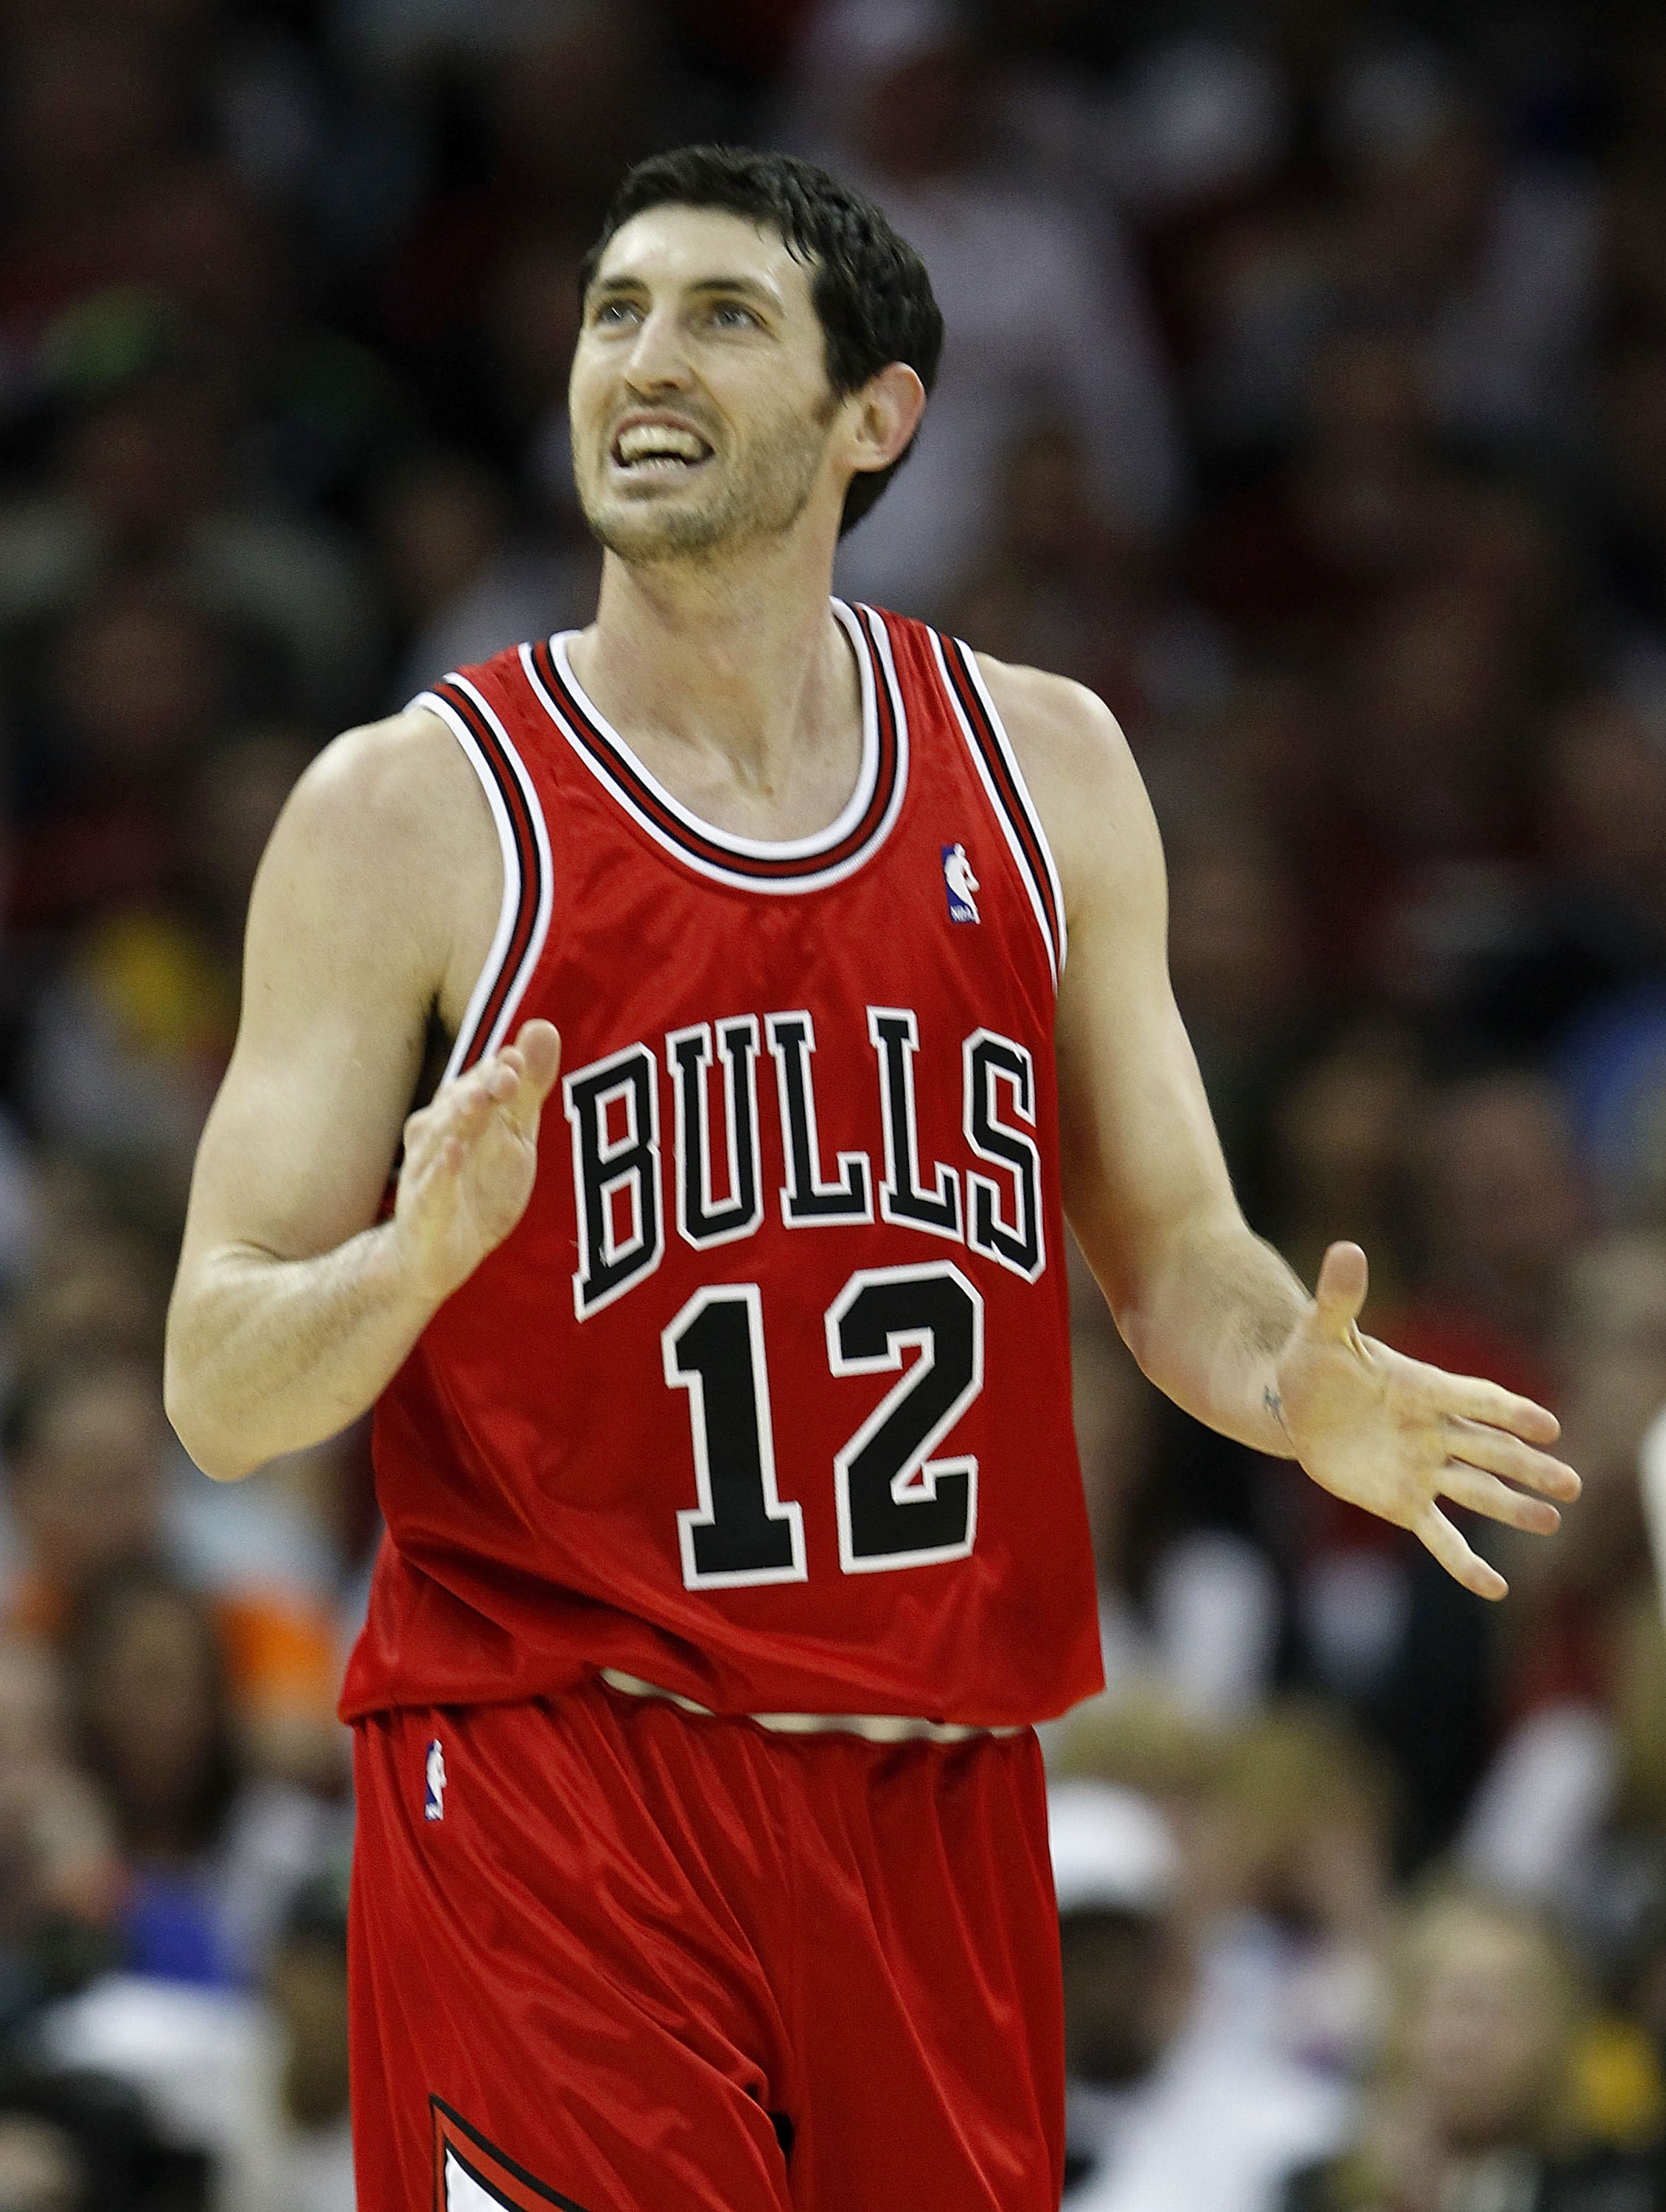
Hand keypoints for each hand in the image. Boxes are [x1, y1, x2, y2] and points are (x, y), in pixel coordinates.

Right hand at [392, 1020, 561, 1304]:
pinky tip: (454, 1153)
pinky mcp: (424, 1209)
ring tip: (478, 1099)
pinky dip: (442, 1171)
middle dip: (484, 1086)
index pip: (482, 1080)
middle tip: (509, 1071)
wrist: (437, 1254)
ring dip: (460, 1117)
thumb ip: (529, 1087)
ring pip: (442, 1138)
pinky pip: (432, 1187)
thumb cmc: (479, 1186)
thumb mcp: (514, 1136)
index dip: (501, 1069)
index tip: (519, 1057)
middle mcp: (439, 1133)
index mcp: (463, 1112)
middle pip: (461, 1102)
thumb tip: (544, 1027)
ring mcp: (428, 1170)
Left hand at [1273, 1242, 1579, 1598]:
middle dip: (1527, 1466)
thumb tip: (1346, 1249)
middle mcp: (1433, 1430)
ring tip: (1553, 1520)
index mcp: (1423, 1387)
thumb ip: (1339, 1296)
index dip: (1508, 1411)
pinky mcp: (1403, 1502)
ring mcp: (1423, 1469)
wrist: (1292, 1401)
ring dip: (1513, 1507)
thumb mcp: (1321, 1329)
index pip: (1474, 1399)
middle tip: (1571, 1483)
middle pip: (1489, 1450)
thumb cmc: (1312, 1361)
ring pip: (1477, 1491)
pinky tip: (1496, 1589)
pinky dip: (1464, 1563)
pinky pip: (1441, 1536)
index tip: (1545, 1425)